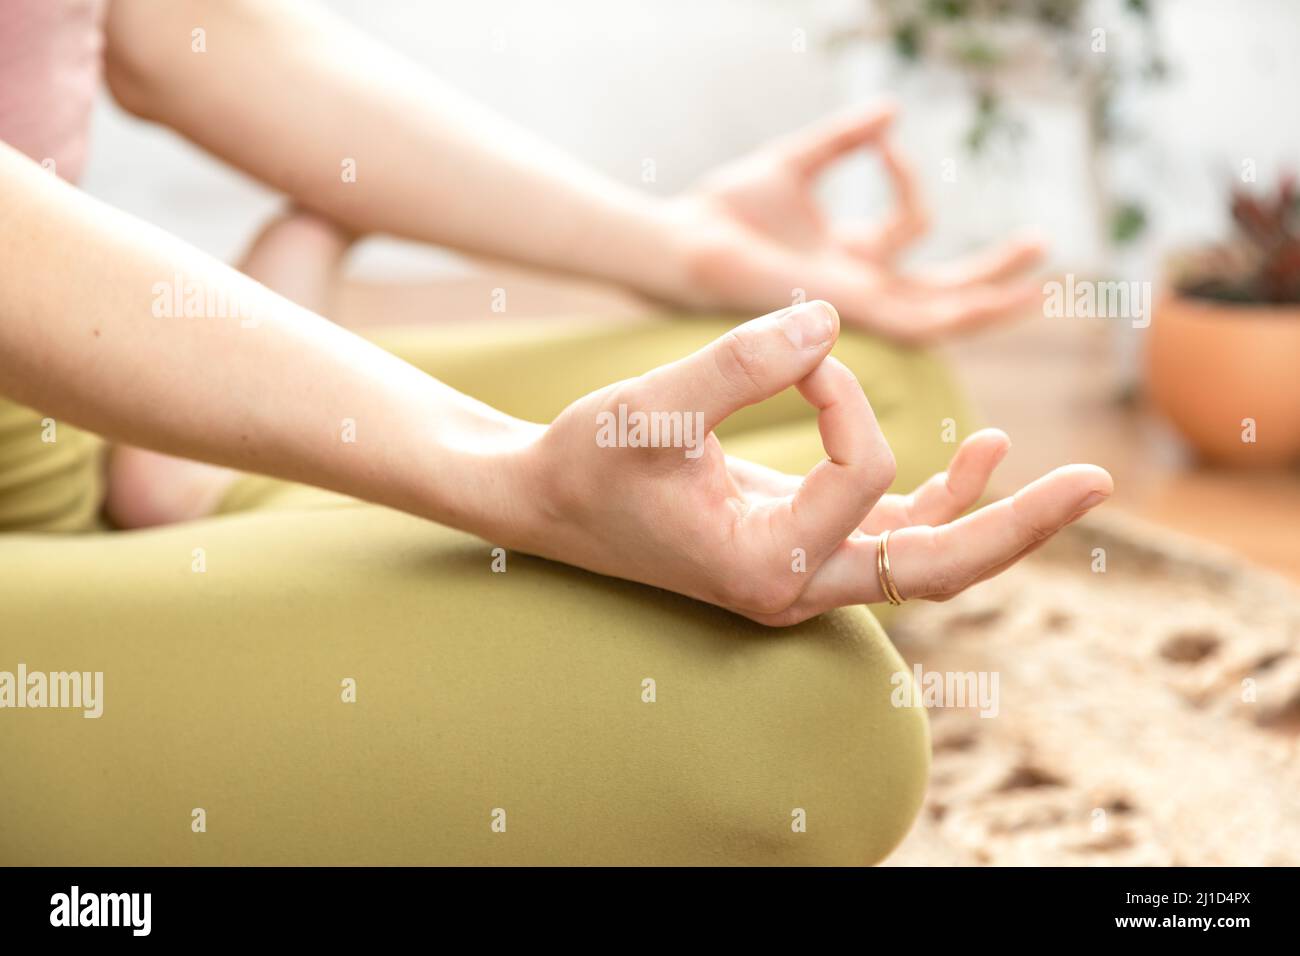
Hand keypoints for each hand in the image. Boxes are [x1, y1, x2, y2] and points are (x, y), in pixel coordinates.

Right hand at [511, 300, 1110, 625]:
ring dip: (991, 514)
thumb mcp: (650, 408)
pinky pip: (890, 535)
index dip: (840, 391)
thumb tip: (830, 322)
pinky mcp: (800, 549)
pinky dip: (936, 499)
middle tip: (1100, 484)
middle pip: (938, 570)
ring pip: (924, 559)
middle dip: (1019, 526)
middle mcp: (796, 588)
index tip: (790, 348)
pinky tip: (982, 456)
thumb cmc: (588, 461)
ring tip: (1068, 477)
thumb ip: (740, 364)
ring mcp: (802, 576)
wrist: (549, 503)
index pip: (860, 472)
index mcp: (765, 569)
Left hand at [667, 102, 1044, 343]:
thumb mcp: (798, 163)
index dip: (908, 181)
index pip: (907, 229)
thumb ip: (843, 140)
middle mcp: (858, 288)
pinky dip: (959, 313)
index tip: (884, 140)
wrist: (687, 241)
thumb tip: (891, 112)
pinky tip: (994, 297)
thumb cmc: (727, 209)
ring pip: (941, 315)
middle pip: (942, 286)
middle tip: (1042, 245)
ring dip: (992, 301)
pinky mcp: (851, 317)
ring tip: (1043, 288)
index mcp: (848, 255)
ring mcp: (857, 307)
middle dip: (991, 271)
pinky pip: (918, 324)